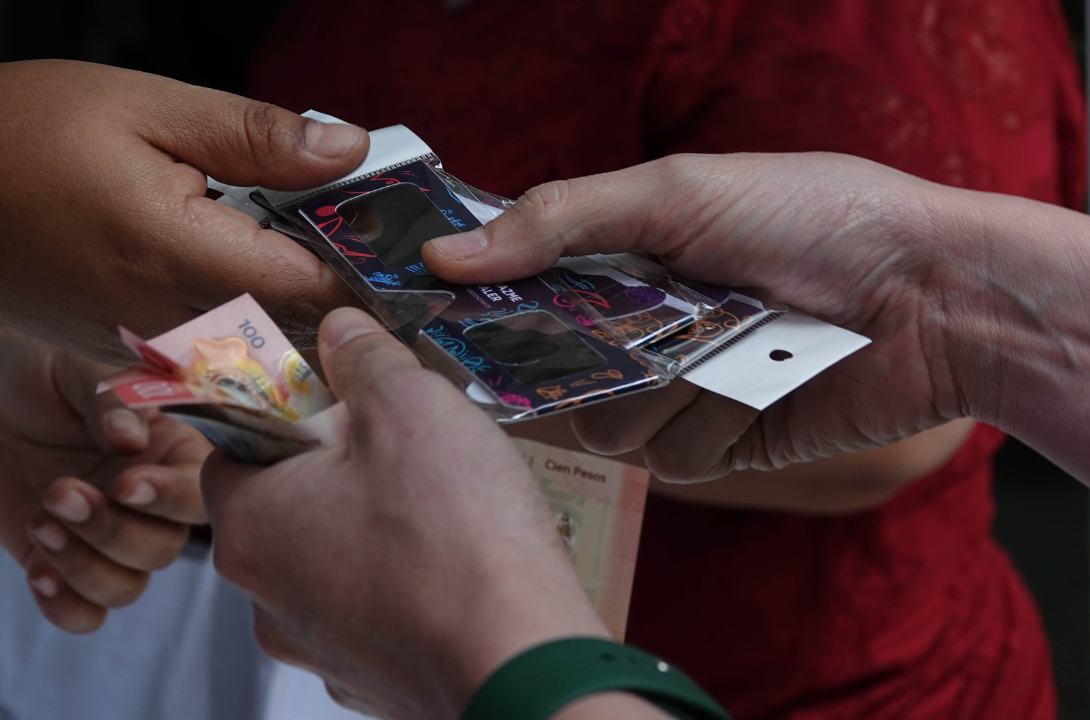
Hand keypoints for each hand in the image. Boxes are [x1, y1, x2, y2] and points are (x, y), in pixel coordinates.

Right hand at [0, 60, 367, 356]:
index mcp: (179, 258)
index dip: (374, 274)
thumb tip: (349, 148)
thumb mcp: (146, 106)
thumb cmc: (17, 136)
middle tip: (401, 268)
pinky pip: (218, 359)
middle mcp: (170, 326)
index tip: (420, 255)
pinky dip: (258, 329)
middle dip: (354, 305)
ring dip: (312, 321)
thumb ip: (256, 137)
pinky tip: (270, 284)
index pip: (315, 289)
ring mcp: (148, 354)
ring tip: (347, 275)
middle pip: (300, 336)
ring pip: (263, 357)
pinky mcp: (129, 361)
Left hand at [0, 326, 212, 631]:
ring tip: (38, 519)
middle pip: (164, 550)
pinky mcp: (64, 566)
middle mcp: (151, 505)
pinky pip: (84, 614)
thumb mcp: (78, 368)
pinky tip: (35, 570)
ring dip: (81, 565)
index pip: (199, 493)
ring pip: (126, 587)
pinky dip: (63, 605)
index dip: (170, 498)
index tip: (124, 484)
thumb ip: (110, 398)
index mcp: (172, 454)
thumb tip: (131, 439)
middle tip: (59, 491)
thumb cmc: (43, 374)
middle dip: (111, 531)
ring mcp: (109, 541)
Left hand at [201, 309, 608, 719]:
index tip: (335, 395)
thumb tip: (341, 331)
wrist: (521, 661)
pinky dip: (402, 583)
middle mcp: (265, 598)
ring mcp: (317, 647)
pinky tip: (453, 563)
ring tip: (440, 506)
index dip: (283, 408)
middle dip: (337, 466)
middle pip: (283, 503)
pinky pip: (372, 610)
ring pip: (330, 559)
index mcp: (251, 525)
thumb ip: (364, 358)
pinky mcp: (370, 679)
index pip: (231, 446)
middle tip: (401, 444)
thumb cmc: (456, 537)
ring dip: (371, 526)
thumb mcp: (410, 405)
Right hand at [422, 153, 976, 480]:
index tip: (447, 307)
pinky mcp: (715, 446)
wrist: (931, 293)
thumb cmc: (809, 217)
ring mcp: (671, 392)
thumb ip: (559, 220)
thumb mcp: (674, 193)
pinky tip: (757, 380)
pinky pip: (669, 458)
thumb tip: (446, 255)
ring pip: (604, 424)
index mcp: (612, 260)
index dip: (480, 304)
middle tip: (630, 321)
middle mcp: (629, 330)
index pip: (511, 291)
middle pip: (543, 372)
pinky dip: (711, 420)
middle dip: (581, 354)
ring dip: (663, 386)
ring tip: (727, 339)